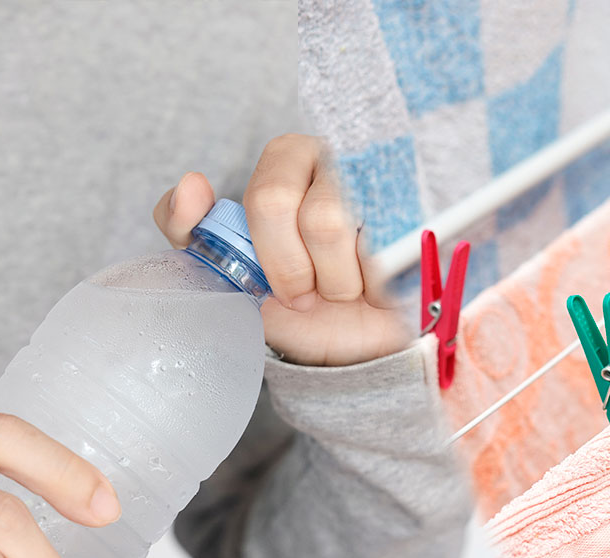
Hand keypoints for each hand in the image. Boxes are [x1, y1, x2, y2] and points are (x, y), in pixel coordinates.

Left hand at [153, 135, 410, 366]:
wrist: (364, 348)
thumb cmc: (303, 303)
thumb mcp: (235, 272)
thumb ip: (194, 229)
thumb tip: (192, 183)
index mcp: (289, 160)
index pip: (259, 191)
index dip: (263, 248)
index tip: (270, 283)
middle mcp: (335, 156)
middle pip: (275, 201)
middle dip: (287, 267)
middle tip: (306, 294)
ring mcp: (380, 181)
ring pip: (325, 223)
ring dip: (334, 281)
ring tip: (347, 288)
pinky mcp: (418, 211)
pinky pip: (376, 247)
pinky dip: (373, 283)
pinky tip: (380, 286)